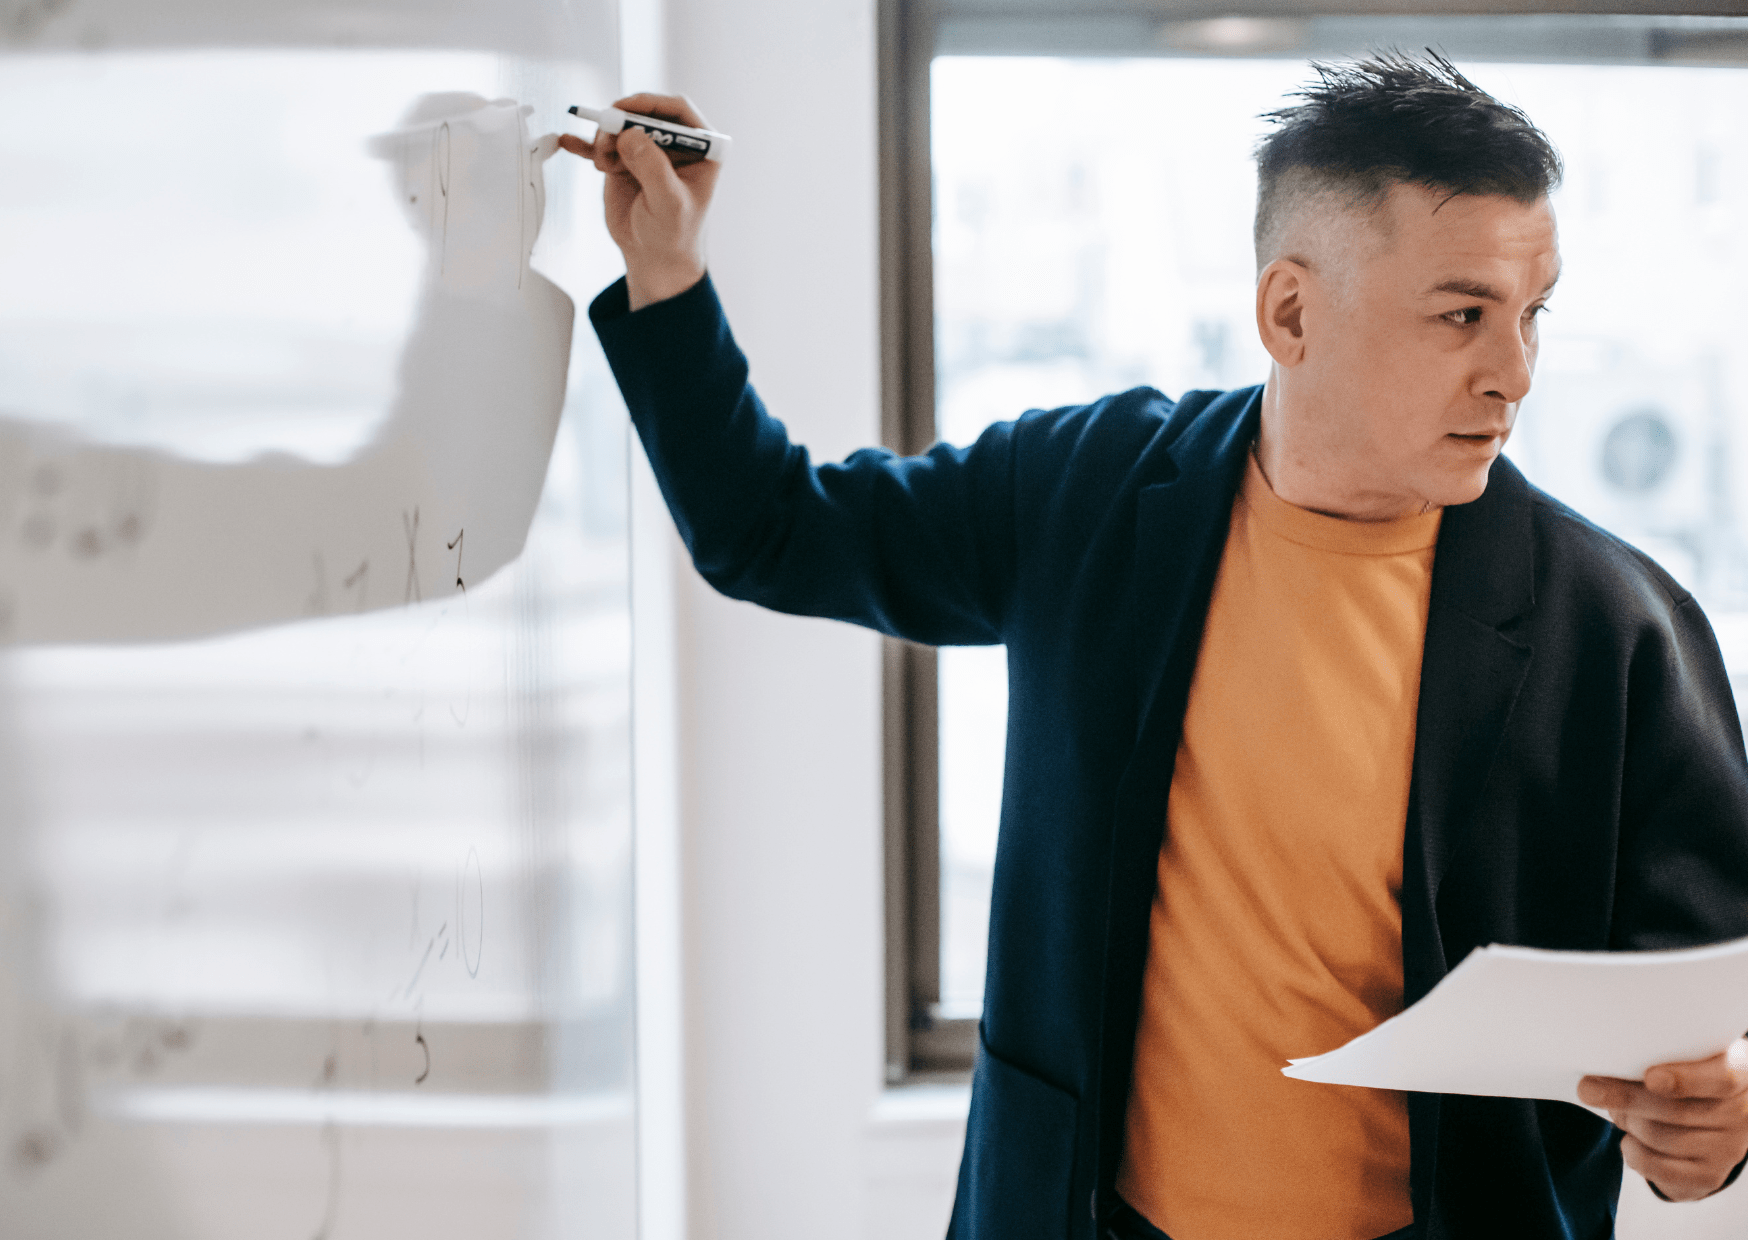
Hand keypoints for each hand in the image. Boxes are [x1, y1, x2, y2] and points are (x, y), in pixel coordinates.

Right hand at [558, 92, 719, 310]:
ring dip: (605, 138)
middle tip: (605, 134)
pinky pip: (603, 146)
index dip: (651, 104)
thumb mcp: (669, 204)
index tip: (625, 109)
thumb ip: (653, 168)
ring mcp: (648, 151)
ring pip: (621, 127)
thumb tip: (631, 134)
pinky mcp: (625, 161)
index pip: (678, 112)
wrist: (654, 257)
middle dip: (622, 121)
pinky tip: (570, 142)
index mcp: (701, 149)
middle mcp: (674, 145)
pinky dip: (585, 144)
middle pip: (644, 114)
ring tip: (603, 164)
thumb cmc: (674, 235)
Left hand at [1578, 1039, 1747, 1200]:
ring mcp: (1728, 1148)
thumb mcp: (1677, 1058)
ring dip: (1627, 1122)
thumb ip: (1650, 1057)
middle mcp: (1740, 1113)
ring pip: (1661, 1137)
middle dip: (1625, 1098)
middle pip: (1677, 1110)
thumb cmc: (1682, 1078)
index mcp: (1738, 1072)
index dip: (1685, 1080)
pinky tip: (1629, 1139)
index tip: (1651, 1078)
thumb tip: (1597, 1074)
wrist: (1705, 1124)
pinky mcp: (1709, 1176)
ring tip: (1619, 1111)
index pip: (1721, 1078)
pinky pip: (1659, 1168)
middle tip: (1589, 1089)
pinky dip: (1632, 1152)